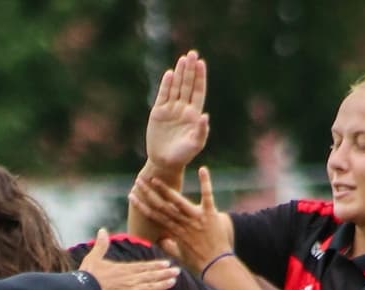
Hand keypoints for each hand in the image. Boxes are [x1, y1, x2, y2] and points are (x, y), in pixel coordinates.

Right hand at [80, 228, 179, 289]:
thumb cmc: (88, 275)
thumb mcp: (94, 256)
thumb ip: (101, 245)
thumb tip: (102, 230)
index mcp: (124, 268)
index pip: (143, 266)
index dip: (156, 265)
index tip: (166, 263)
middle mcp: (131, 277)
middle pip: (151, 274)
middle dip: (164, 272)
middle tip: (178, 271)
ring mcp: (132, 289)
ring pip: (152, 285)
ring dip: (163, 283)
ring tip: (174, 281)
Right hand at [130, 166, 230, 269]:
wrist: (217, 265)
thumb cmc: (199, 261)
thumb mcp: (180, 255)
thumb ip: (169, 246)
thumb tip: (159, 241)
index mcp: (174, 231)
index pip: (154, 216)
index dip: (141, 205)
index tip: (132, 196)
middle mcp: (182, 223)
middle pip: (161, 206)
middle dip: (148, 193)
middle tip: (138, 180)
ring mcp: (196, 218)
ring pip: (178, 201)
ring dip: (165, 189)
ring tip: (155, 178)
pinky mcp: (210, 214)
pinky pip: (207, 195)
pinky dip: (206, 182)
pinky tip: (202, 169)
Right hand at [146, 50, 209, 171]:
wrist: (164, 161)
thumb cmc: (183, 155)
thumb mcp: (195, 144)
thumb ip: (201, 131)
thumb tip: (205, 115)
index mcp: (194, 114)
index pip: (198, 91)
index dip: (199, 77)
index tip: (201, 63)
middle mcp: (183, 109)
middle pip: (187, 85)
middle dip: (190, 70)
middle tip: (192, 53)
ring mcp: (170, 109)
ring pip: (176, 87)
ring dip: (179, 73)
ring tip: (183, 59)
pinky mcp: (158, 112)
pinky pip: (163, 95)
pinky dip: (166, 84)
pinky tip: (170, 73)